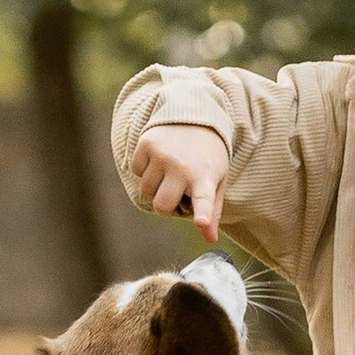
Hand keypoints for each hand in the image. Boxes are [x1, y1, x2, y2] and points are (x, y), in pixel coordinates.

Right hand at [129, 123, 230, 240]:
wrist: (195, 115)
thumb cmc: (208, 157)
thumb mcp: (217, 180)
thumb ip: (213, 211)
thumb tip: (210, 239)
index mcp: (205, 176)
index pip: (204, 199)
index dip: (202, 213)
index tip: (201, 222)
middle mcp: (182, 166)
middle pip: (161, 206)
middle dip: (166, 206)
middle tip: (177, 193)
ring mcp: (162, 154)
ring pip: (146, 190)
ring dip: (155, 187)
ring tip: (169, 172)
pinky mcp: (146, 144)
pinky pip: (136, 171)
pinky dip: (145, 170)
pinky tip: (159, 160)